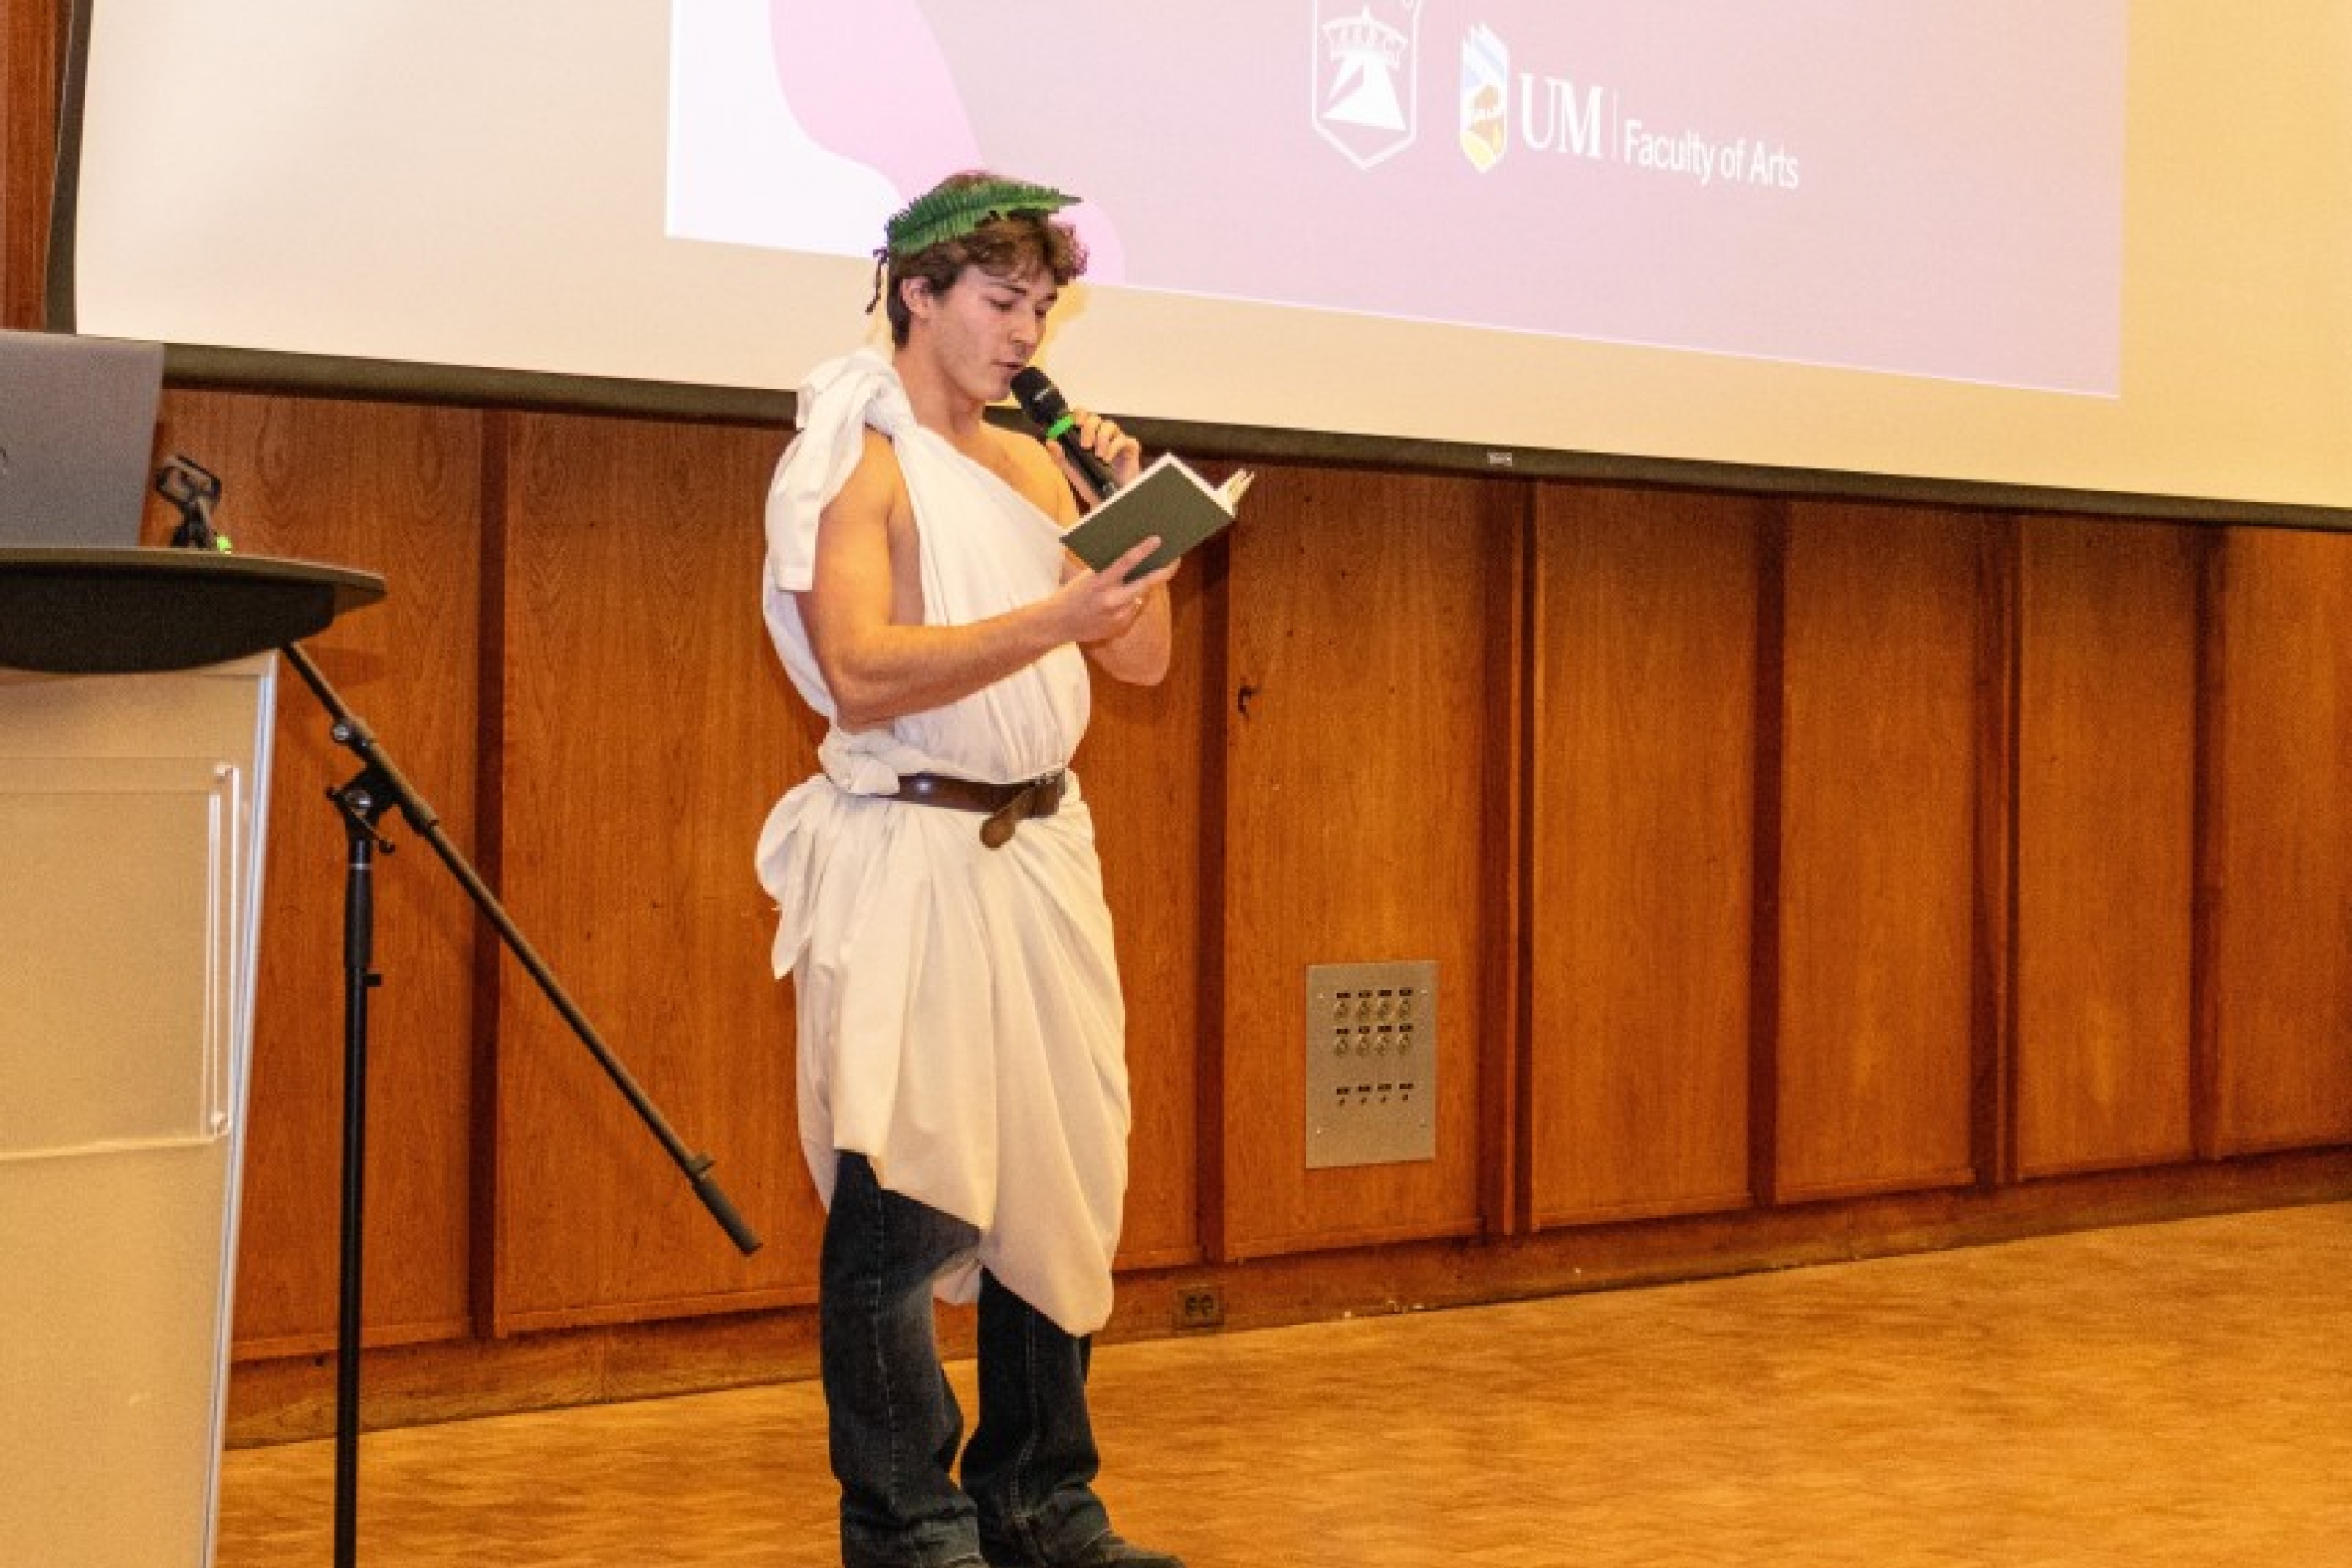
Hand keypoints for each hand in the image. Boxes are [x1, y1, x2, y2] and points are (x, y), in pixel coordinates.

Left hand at [1047, 407, 1144, 498]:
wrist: (1108, 499)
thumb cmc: (1091, 483)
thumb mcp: (1072, 471)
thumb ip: (1060, 457)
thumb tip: (1049, 441)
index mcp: (1087, 435)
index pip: (1082, 415)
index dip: (1078, 414)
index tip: (1074, 423)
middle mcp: (1101, 434)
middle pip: (1094, 417)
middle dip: (1088, 429)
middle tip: (1085, 445)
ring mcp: (1116, 439)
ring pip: (1109, 424)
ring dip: (1101, 438)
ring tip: (1098, 455)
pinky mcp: (1130, 447)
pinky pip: (1122, 439)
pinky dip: (1113, 448)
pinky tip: (1107, 459)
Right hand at [1056, 536, 1176, 643]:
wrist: (1057, 624)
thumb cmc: (1072, 594)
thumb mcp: (1086, 577)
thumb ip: (1109, 570)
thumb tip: (1135, 561)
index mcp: (1099, 582)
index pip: (1125, 562)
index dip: (1143, 550)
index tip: (1158, 539)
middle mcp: (1110, 600)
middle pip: (1145, 583)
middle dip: (1163, 571)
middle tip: (1174, 560)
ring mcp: (1117, 616)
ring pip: (1140, 596)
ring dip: (1140, 587)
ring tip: (1135, 580)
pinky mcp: (1120, 627)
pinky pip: (1133, 609)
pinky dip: (1130, 602)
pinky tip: (1119, 601)